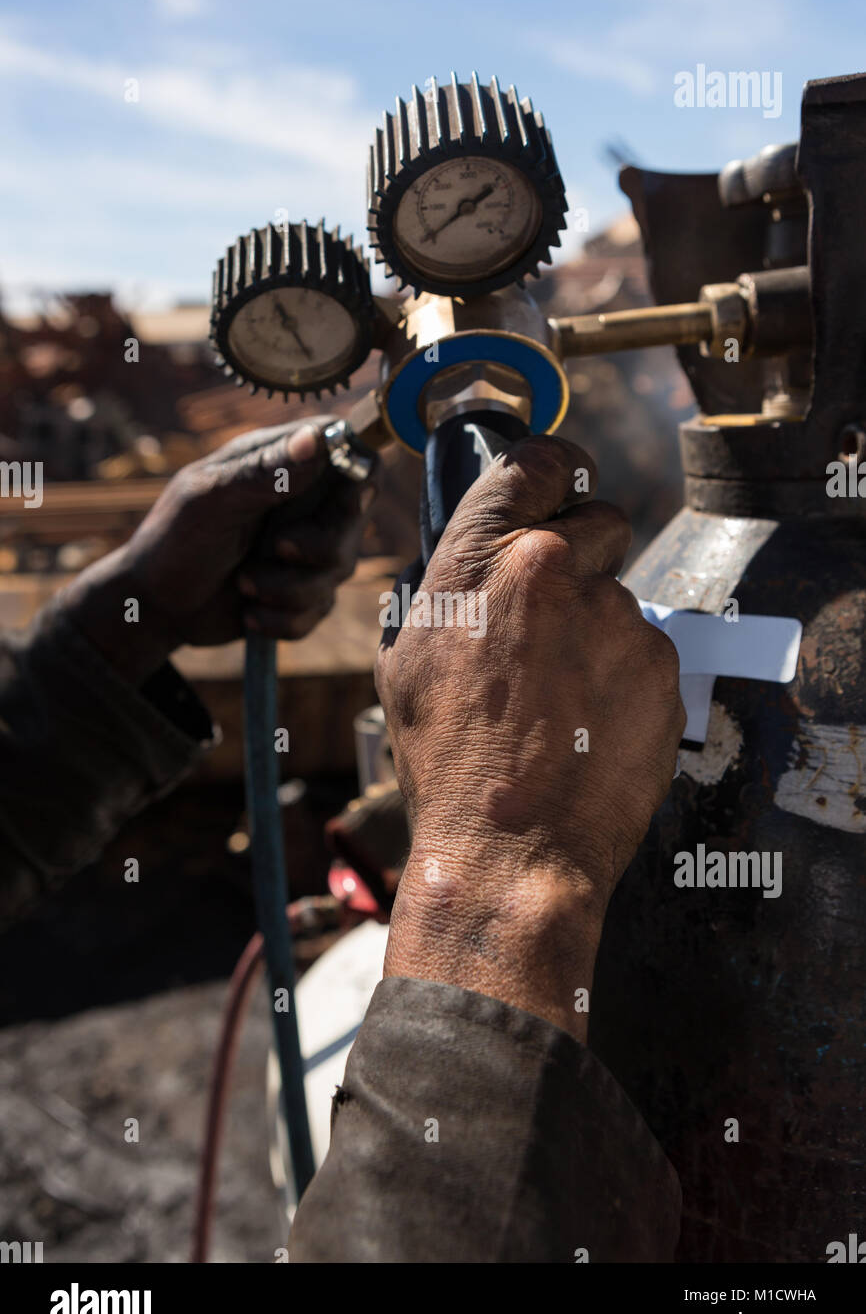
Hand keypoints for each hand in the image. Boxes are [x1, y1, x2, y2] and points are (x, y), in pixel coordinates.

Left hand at [61, 418, 377, 683]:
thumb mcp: (211, 498)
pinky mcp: (304, 593)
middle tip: (275, 548)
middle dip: (320, 546)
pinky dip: (284, 619)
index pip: (351, 452)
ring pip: (341, 570)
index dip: (360, 475)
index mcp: (284, 463)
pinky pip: (319, 610)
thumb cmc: (173, 538)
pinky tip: (249, 611)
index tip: (344, 504)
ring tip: (243, 582)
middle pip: (355, 518)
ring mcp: (307, 550)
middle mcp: (304, 503)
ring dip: (289, 588)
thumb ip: (265, 472)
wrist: (154, 606)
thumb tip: (314, 439)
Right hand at [376, 434, 684, 1039]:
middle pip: (603, 522)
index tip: (561, 484)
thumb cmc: (447, 763)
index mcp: (489, 559)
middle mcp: (562, 572)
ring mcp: (621, 621)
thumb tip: (466, 564)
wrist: (511, 850)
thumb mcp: (407, 661)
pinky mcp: (662, 669)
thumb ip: (445, 591)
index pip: (539, 462)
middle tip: (557, 616)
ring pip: (621, 599)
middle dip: (586, 556)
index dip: (554, 470)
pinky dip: (624, 679)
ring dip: (598, 633)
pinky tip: (590, 725)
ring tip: (562, 701)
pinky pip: (646, 653)